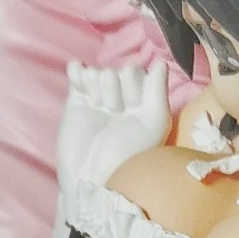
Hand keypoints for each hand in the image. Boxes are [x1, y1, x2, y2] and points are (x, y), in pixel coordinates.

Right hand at [57, 58, 170, 202]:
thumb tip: (160, 62)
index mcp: (143, 103)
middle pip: (119, 70)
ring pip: (99, 72)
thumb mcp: (153, 123)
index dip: (135, 83)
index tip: (134, 104)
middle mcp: (122, 99)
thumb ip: (158, 91)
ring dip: (99, 87)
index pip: (139, 72)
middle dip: (117, 87)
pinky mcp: (78, 101)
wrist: (93, 176)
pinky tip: (77, 77)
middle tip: (115, 112)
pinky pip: (78, 73)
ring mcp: (99, 99)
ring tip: (100, 108)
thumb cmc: (129, 155)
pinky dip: (78, 70)